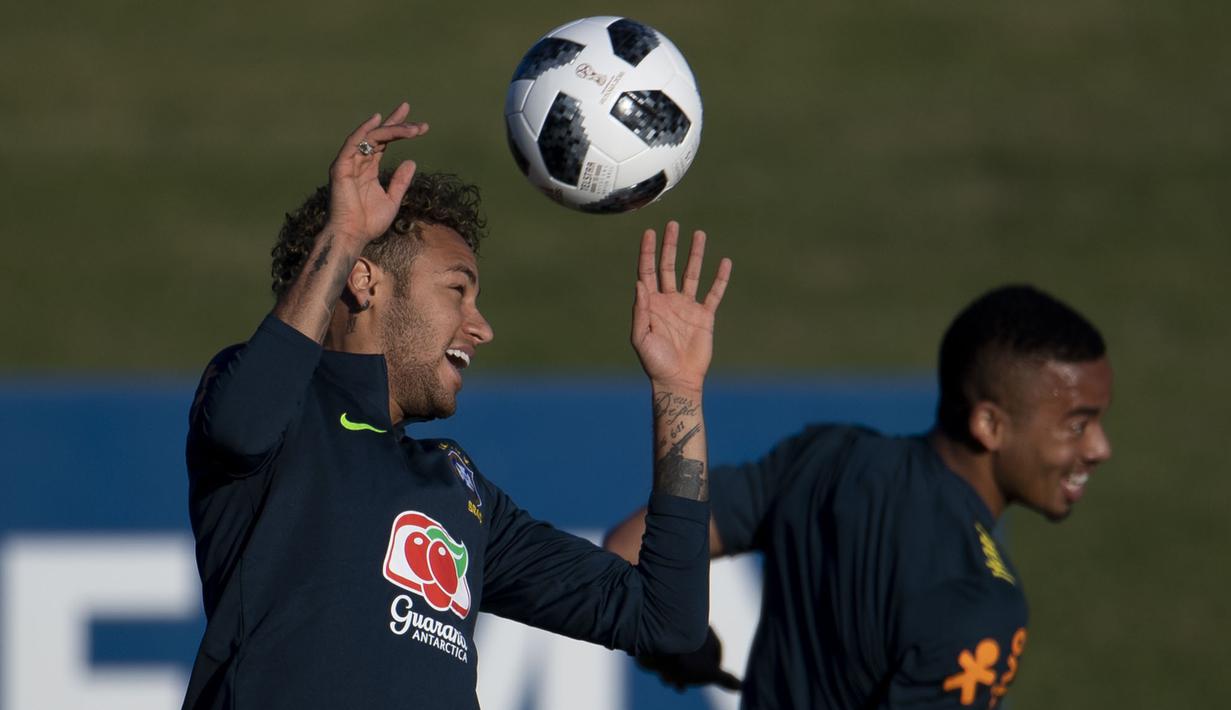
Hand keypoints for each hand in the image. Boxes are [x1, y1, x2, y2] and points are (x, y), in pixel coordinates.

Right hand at [325, 102, 429, 245]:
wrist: (352, 236)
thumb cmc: (369, 222)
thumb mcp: (392, 199)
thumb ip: (400, 181)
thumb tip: (412, 162)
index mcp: (368, 169)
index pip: (384, 143)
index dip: (399, 130)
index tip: (420, 126)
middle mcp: (358, 162)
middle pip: (378, 135)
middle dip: (398, 124)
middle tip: (419, 122)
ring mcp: (348, 162)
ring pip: (371, 137)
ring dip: (392, 130)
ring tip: (412, 129)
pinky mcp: (341, 166)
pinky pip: (353, 142)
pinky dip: (365, 130)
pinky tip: (378, 119)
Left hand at [631, 221, 732, 392]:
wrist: (678, 380)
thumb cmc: (654, 362)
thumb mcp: (640, 338)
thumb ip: (640, 311)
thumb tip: (639, 283)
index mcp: (651, 303)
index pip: (648, 271)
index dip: (648, 252)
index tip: (650, 233)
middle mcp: (668, 300)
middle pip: (669, 266)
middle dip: (671, 246)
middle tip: (673, 225)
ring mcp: (687, 307)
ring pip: (692, 274)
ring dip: (695, 254)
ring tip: (699, 234)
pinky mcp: (704, 316)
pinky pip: (713, 293)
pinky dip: (720, 278)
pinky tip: (724, 262)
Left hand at [636, 627, 741, 691]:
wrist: (656, 644)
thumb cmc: (687, 659)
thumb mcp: (710, 673)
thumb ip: (725, 679)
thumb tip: (741, 686)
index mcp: (709, 633)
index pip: (716, 654)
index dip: (712, 672)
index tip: (704, 682)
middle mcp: (694, 628)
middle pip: (695, 656)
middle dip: (689, 675)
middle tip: (681, 687)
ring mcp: (677, 629)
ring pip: (680, 653)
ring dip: (675, 670)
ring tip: (667, 680)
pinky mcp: (662, 631)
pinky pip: (667, 648)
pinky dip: (666, 661)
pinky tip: (660, 672)